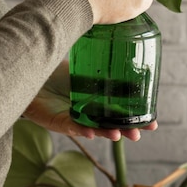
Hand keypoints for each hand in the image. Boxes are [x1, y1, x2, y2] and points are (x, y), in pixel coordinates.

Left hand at [23, 60, 156, 141]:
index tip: (153, 122)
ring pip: (94, 129)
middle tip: (139, 133)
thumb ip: (105, 66)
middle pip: (112, 125)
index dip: (137, 119)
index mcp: (100, 102)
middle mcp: (90, 113)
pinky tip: (90, 132)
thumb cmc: (59, 73)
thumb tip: (128, 52)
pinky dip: (82, 129)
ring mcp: (75, 118)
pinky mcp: (58, 121)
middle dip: (126, 130)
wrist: (33, 74)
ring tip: (117, 134)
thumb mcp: (87, 67)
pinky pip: (72, 127)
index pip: (122, 113)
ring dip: (106, 132)